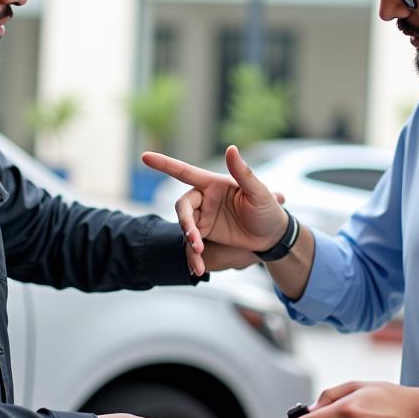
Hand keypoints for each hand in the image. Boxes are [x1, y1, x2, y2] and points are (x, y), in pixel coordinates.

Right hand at [143, 146, 287, 275]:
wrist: (273, 236)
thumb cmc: (269, 210)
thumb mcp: (259, 193)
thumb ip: (243, 172)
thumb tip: (231, 148)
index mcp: (214, 184)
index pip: (185, 172)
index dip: (164, 164)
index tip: (144, 156)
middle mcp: (205, 198)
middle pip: (183, 207)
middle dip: (185, 223)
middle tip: (195, 239)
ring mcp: (204, 217)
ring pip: (185, 228)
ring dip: (190, 243)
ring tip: (199, 258)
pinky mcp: (206, 234)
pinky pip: (192, 244)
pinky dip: (194, 257)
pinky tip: (198, 269)